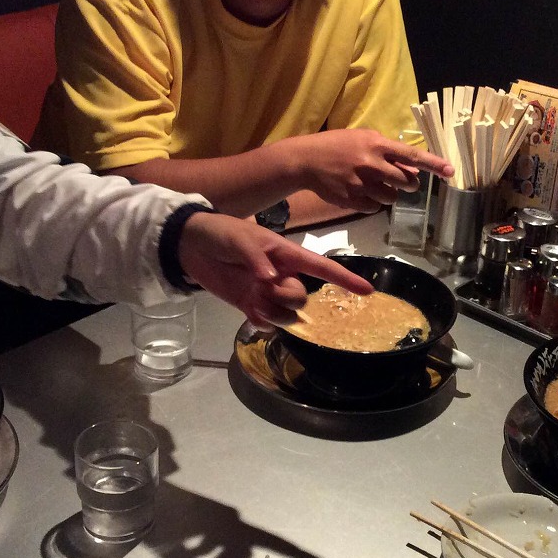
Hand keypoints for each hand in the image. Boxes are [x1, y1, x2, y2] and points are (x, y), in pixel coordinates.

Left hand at [176, 212, 370, 326]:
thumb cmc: (221, 234)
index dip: (345, 278)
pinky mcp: (251, 305)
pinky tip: (249, 312)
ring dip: (274, 313)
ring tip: (253, 299)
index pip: (321, 267)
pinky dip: (262, 322)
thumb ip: (256, 258)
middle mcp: (282, 275)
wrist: (190, 246)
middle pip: (302, 298)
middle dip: (288, 298)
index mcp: (287, 254)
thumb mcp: (239, 239)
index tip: (367, 291)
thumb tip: (272, 279)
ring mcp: (267, 293)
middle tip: (264, 288)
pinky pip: (268, 323)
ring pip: (287, 315)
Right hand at [285, 129, 452, 212]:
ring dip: (388, 194)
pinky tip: (359, 192)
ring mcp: (360, 183)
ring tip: (372, 184)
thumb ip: (388, 153)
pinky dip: (371, 203)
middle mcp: (370, 164)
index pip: (411, 156)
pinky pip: (374, 208)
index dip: (433, 164)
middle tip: (398, 179)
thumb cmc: (337, 146)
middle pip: (406, 182)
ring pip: (392, 198)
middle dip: (408, 183)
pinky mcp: (351, 199)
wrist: (305, 160)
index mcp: (375, 144)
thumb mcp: (363, 139)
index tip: (451, 171)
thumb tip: (413, 169)